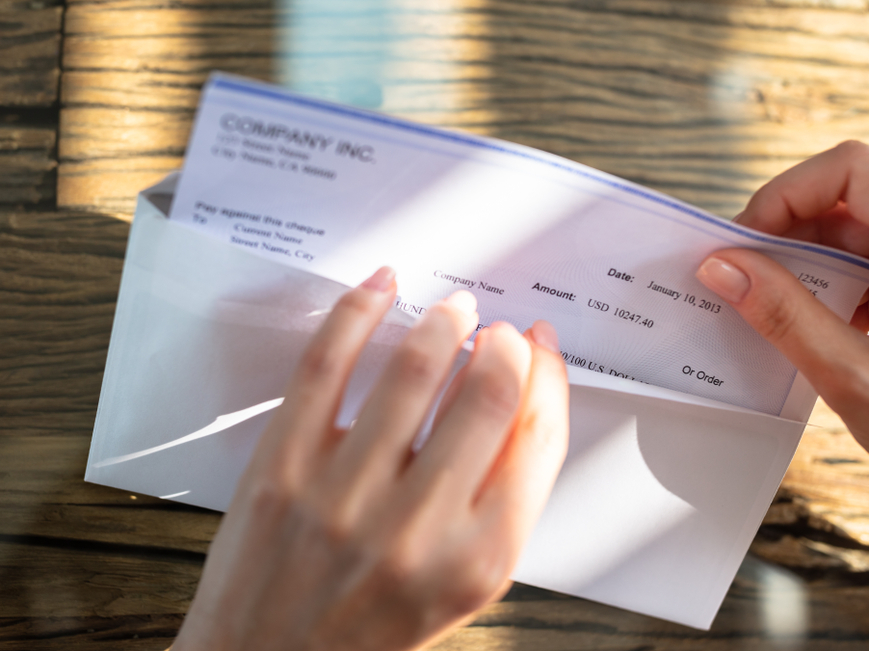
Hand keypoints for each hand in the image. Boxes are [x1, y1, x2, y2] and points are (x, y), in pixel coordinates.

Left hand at [172, 267, 568, 649]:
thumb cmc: (373, 626)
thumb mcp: (464, 586)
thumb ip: (501, 501)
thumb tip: (521, 400)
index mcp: (478, 559)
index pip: (539, 437)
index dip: (550, 376)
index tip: (541, 350)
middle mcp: (417, 527)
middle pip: (490, 394)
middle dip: (505, 345)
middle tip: (498, 332)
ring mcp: (344, 493)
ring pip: (413, 369)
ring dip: (444, 321)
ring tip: (453, 311)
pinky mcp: (281, 466)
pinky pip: (327, 365)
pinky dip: (360, 312)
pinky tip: (383, 288)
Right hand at [695, 141, 868, 540]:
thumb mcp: (857, 378)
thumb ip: (784, 314)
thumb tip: (723, 266)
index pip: (851, 171)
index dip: (784, 196)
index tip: (742, 244)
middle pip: (853, 196)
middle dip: (790, 231)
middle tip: (743, 277)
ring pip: (861, 227)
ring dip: (810, 260)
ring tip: (773, 305)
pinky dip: (836, 282)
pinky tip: (813, 320)